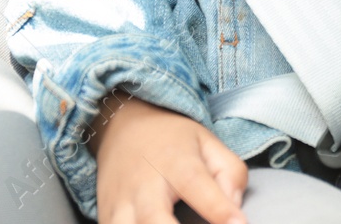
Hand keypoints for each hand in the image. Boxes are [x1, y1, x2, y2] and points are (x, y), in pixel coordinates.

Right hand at [89, 89, 247, 223]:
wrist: (121, 125)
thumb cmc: (172, 140)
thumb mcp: (209, 143)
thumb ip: (230, 174)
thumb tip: (236, 212)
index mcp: (176, 162)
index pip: (196, 185)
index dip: (218, 209)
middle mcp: (144, 184)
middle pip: (153, 218)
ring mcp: (120, 203)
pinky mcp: (104, 215)